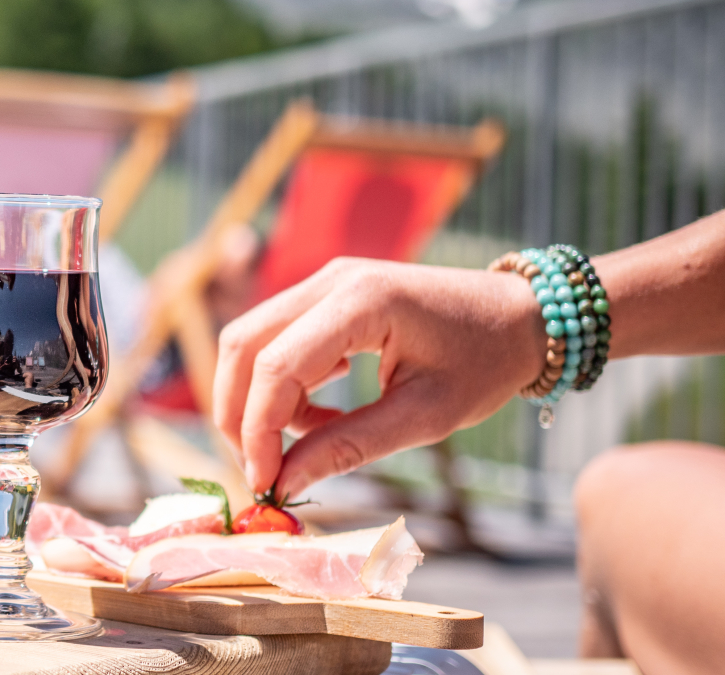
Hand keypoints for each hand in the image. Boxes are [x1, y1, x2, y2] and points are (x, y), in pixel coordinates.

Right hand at [212, 257, 544, 497]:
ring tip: (303, 444)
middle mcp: (331, 279)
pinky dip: (279, 385)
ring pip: (250, 339)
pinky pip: (275, 338)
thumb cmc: (485, 364)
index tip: (265, 482)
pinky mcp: (325, 294)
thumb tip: (284, 481)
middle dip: (238, 413)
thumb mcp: (425, 417)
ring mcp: (325, 281)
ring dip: (255, 399)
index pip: (277, 366)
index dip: (258, 428)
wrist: (523, 315)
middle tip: (261, 469)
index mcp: (362, 302)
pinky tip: (323, 415)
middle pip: (242, 343)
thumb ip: (350, 446)